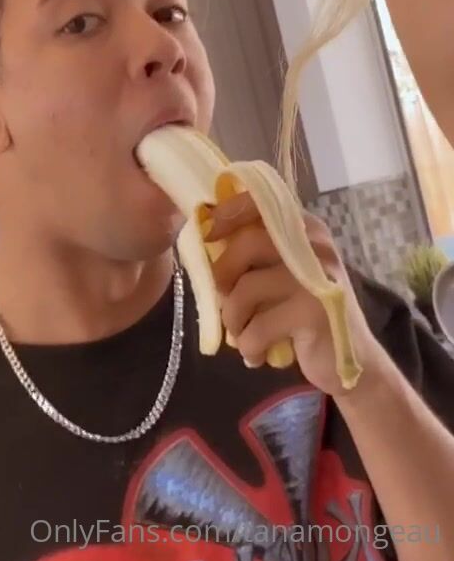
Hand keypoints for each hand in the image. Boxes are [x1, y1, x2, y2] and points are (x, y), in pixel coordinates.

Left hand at [205, 192, 383, 396]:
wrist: (355, 359)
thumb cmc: (307, 313)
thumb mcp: (285, 273)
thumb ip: (256, 252)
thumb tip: (205, 238)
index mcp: (306, 228)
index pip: (260, 201)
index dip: (227, 213)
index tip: (208, 233)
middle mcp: (315, 245)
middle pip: (247, 243)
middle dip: (223, 275)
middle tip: (224, 298)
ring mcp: (317, 278)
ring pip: (245, 290)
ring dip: (233, 319)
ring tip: (242, 334)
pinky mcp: (314, 314)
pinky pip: (257, 329)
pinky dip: (248, 346)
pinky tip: (256, 354)